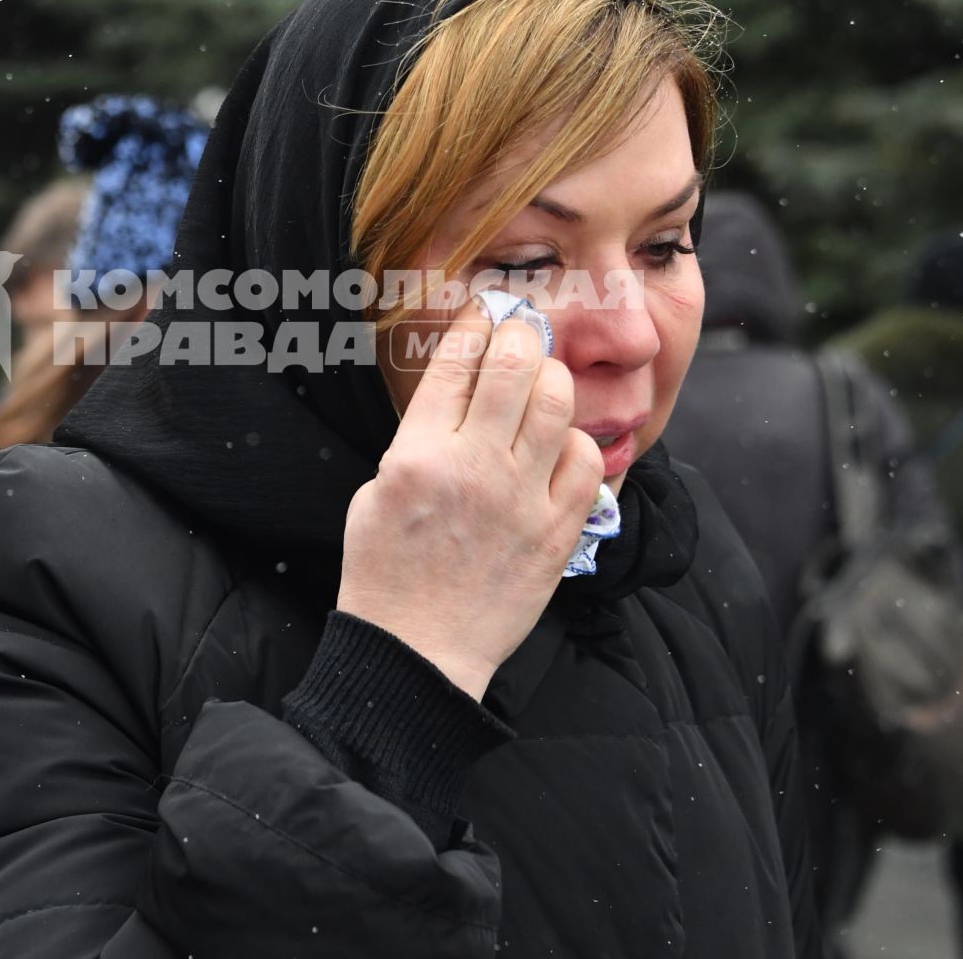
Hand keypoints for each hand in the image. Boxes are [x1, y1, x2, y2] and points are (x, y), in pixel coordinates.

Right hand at [339, 301, 602, 699]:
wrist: (418, 650)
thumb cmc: (387, 572)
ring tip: (541, 383)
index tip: (485, 312)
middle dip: (520, 333)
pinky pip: (585, 460)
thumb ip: (418, 439)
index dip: (476, 324)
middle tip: (520, 330)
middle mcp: (473, 469)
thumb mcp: (376, 492)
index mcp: (417, 455)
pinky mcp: (557, 531)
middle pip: (515, 366)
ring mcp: (521, 500)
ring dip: (551, 380)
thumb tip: (460, 390)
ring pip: (557, 403)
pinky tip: (555, 447)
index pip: (457, 362)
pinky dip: (573, 443)